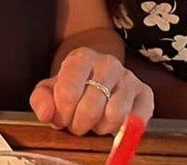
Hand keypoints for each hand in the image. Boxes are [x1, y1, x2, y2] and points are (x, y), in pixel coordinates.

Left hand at [30, 47, 153, 135]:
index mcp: (82, 57)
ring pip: (114, 114)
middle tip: (76, 124)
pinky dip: (122, 129)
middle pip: (91, 107)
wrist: (98, 80)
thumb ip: (41, 99)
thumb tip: (46, 115)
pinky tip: (112, 124)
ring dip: (99, 128)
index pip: (68, 91)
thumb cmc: (72, 87)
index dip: (62, 113)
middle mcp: (108, 63)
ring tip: (93, 123)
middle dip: (79, 124)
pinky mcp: (145, 93)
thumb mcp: (49, 90)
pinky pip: (136, 120)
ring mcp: (129, 77)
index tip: (60, 118)